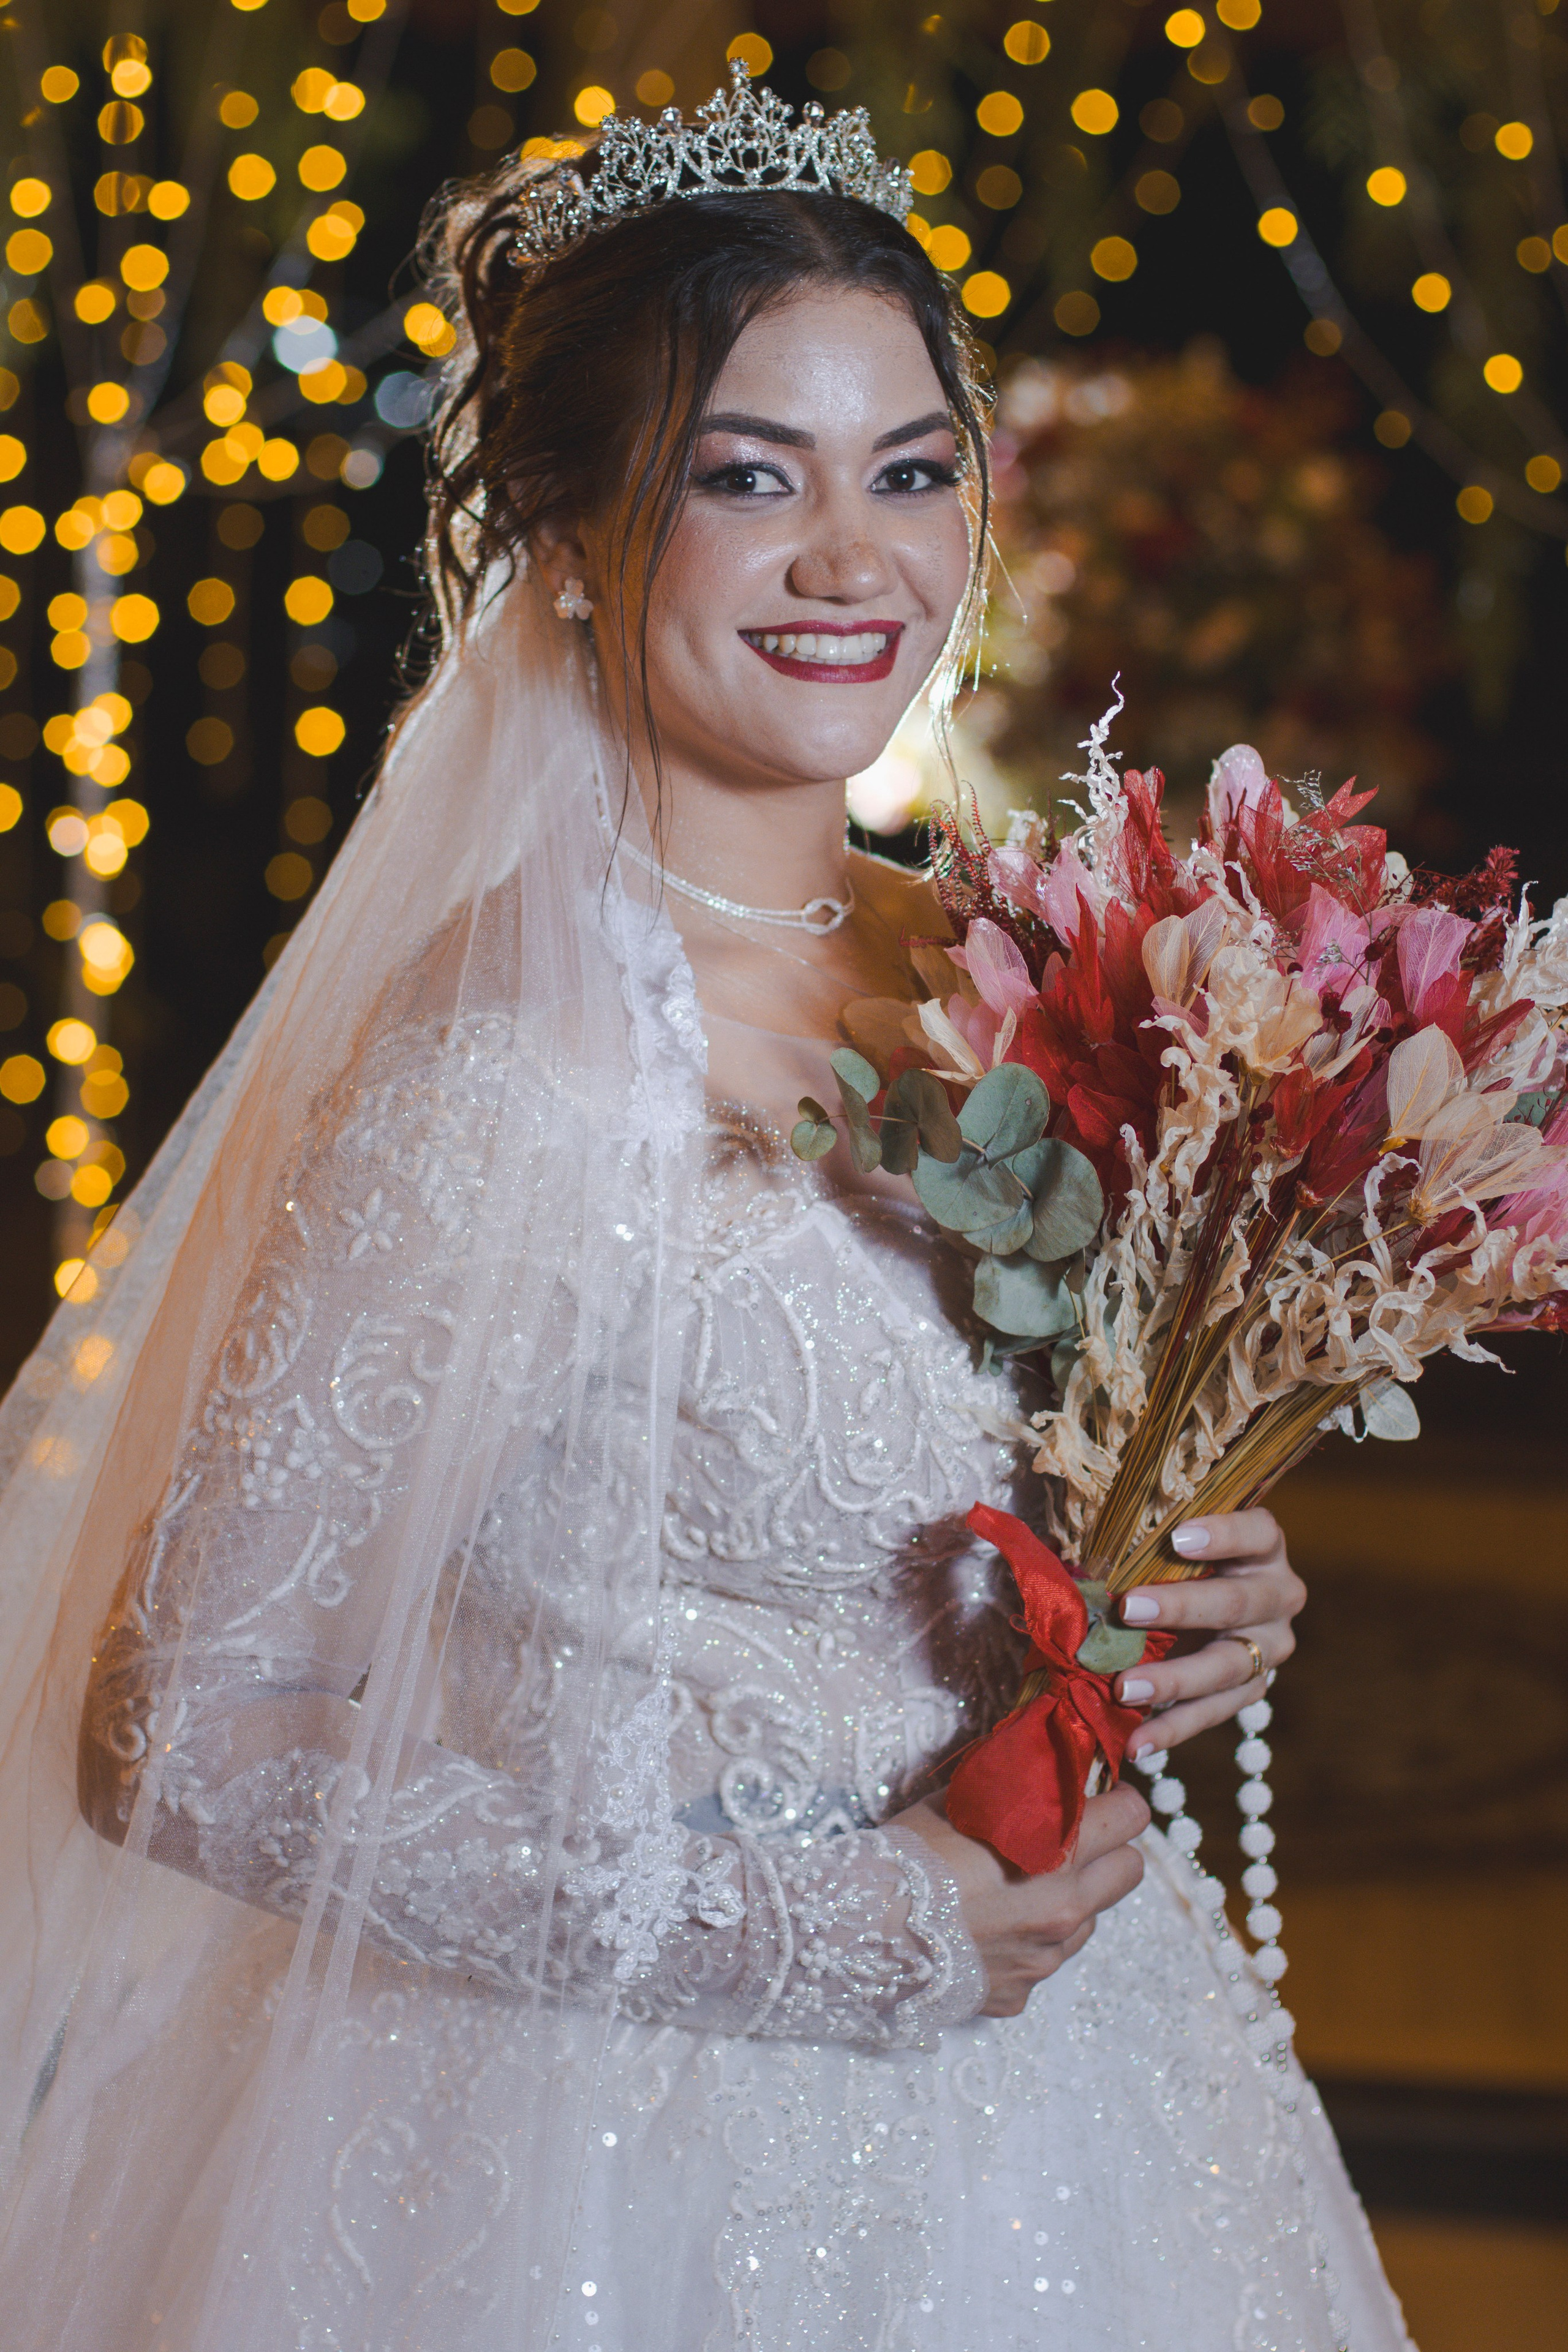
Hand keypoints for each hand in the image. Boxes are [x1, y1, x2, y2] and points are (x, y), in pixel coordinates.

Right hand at [892, 1782, 1149, 2016]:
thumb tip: (1041, 1766)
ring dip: (1070, 1899)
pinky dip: (1028, 1941)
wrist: (860, 1929)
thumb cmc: (908, 1854)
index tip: (1100, 1796)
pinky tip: (987, 1928)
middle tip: (1071, 1839)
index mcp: (1057, 1855)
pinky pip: (1043, 1959)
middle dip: (1109, 1851)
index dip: (1118, 1801)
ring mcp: (1045, 1958)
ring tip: (1016, 1887)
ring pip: (1089, 1920)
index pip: (1132, 1819)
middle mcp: (1065, 1910)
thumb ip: (1016, 1789)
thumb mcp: (963, 1801)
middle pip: (1130, 1873)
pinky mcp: (1021, 1993)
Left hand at [1114, 1508, 1304, 1760]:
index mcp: (1263, 1547)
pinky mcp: (1253, 1689)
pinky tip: (1136, 1743)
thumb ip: (1133, 1543)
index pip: (1257, 1532)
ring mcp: (1270, 1647)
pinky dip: (1172, 1728)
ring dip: (1174, 1679)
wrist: (1206, 1608)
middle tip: (1128, 1609)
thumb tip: (1064, 1552)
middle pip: (1238, 1602)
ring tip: (1124, 1689)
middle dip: (1182, 1607)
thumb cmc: (1172, 1561)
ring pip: (1230, 1666)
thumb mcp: (1162, 1545)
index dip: (1224, 1534)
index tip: (1176, 1539)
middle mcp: (1278, 1595)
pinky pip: (1214, 1713)